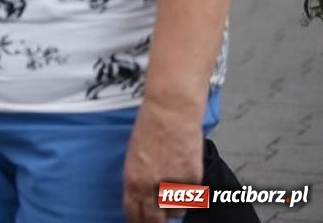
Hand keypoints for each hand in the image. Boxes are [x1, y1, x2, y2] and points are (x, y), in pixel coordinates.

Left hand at [122, 100, 204, 222]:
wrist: (170, 114)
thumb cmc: (149, 129)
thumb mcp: (133, 157)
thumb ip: (137, 180)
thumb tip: (142, 197)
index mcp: (133, 181)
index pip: (133, 213)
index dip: (137, 221)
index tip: (139, 222)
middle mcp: (152, 188)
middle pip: (155, 221)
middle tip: (157, 221)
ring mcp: (174, 186)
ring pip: (176, 212)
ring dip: (173, 207)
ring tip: (171, 194)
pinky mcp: (193, 181)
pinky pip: (190, 199)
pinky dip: (187, 196)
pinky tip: (182, 183)